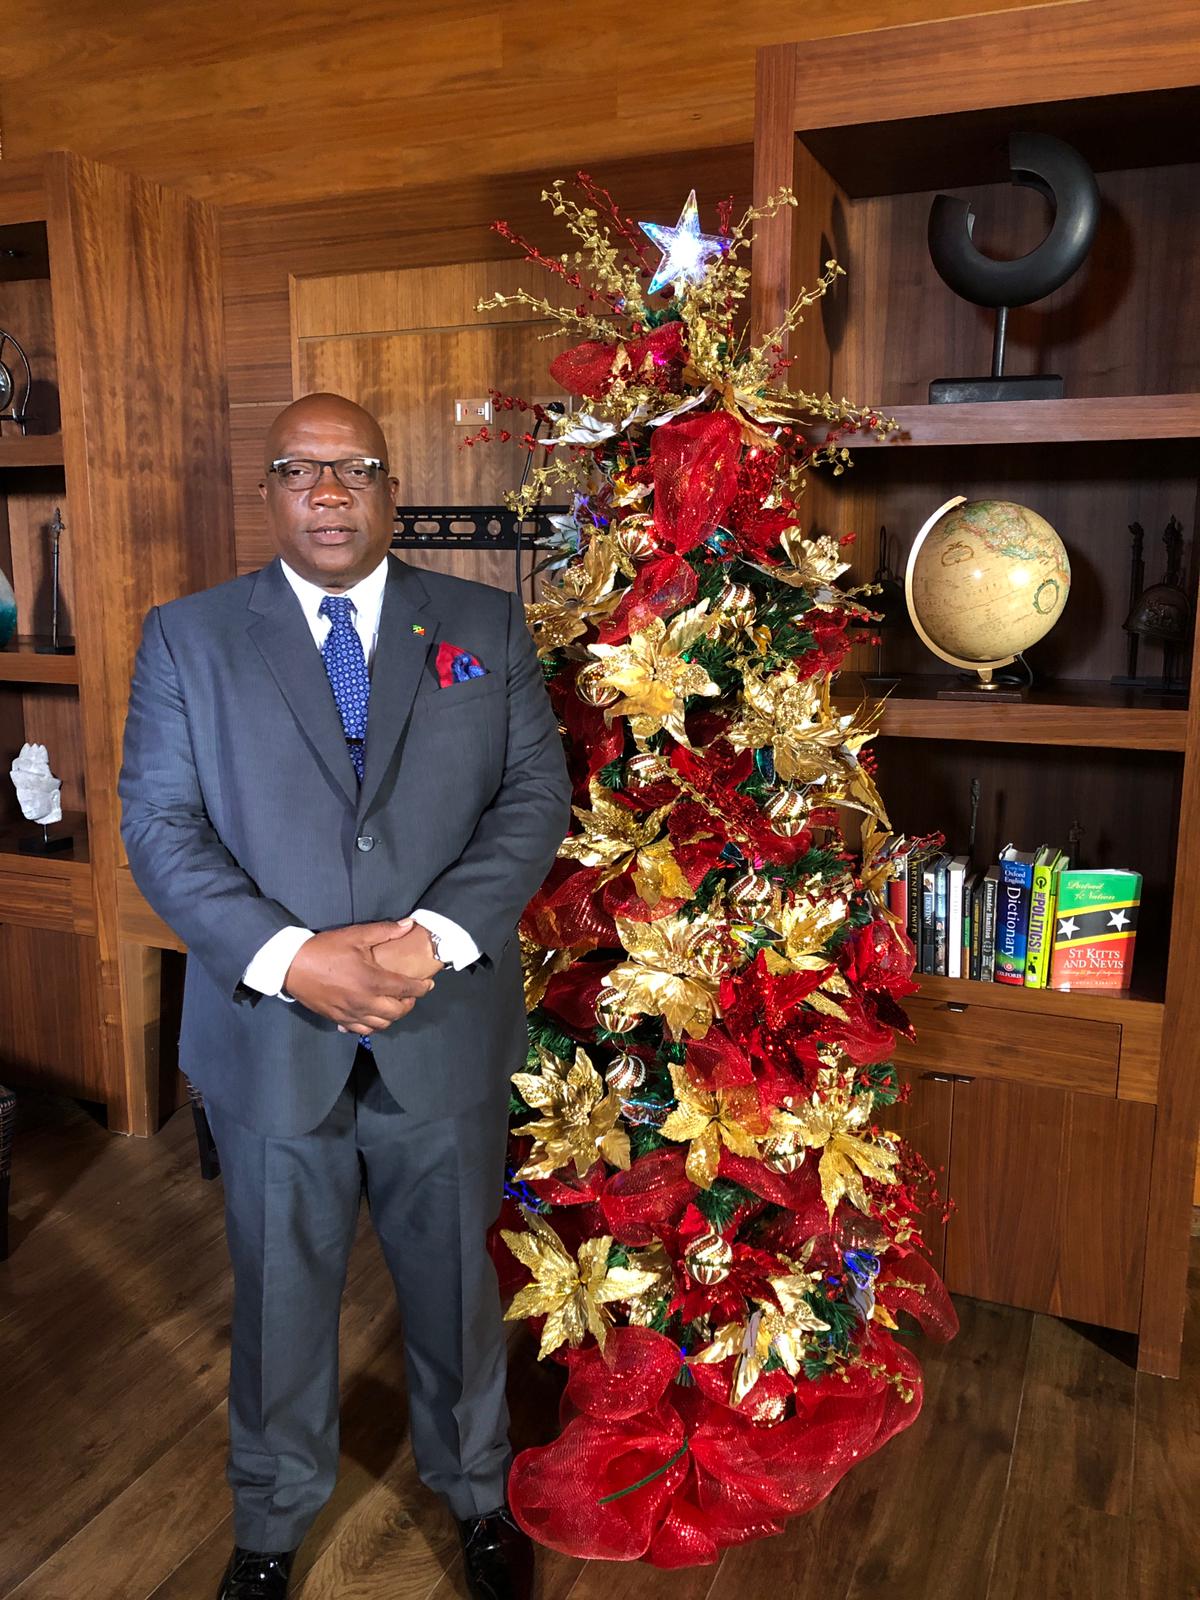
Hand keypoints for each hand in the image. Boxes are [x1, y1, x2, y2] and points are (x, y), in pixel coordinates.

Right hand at [283, 919, 434, 1034]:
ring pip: (381, 1025)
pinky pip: (361, 1030)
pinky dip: (371, 1025)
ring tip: (393, 1004)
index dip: (422, 988)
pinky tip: (372, 1015)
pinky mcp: (337, 1019)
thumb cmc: (325, 949)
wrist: (291, 965)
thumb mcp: (356, 935)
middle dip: (409, 1004)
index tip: (428, 984)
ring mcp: (350, 1013)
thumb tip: (409, 925)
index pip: (406, 990)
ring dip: (392, 1016)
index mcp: (372, 981)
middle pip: (397, 1012)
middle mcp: (364, 1002)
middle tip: (410, 993)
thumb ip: (385, 931)